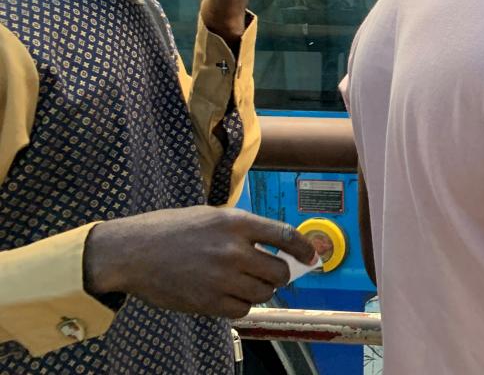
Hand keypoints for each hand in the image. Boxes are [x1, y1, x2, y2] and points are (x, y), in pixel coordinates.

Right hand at [84, 206, 316, 319]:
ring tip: (245, 283)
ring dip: (261, 290)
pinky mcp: (207, 301)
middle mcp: (233, 250)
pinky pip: (242, 309)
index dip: (304, 249)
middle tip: (272, 273)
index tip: (312, 257)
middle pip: (279, 271)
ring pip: (263, 292)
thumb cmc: (171, 230)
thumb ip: (245, 229)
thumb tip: (277, 247)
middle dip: (281, 274)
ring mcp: (221, 278)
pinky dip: (242, 304)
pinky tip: (230, 295)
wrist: (131, 252)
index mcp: (236, 222)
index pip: (286, 236)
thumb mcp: (212, 216)